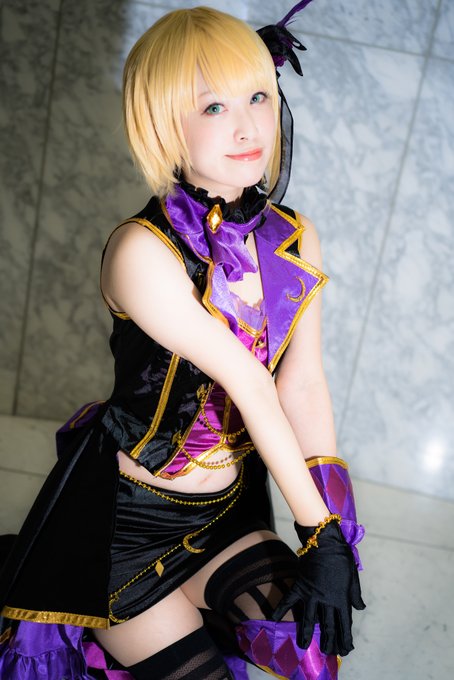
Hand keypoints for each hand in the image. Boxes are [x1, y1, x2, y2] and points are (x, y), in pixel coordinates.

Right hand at [272, 518, 364, 655]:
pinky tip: (275, 619)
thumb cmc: (341, 557)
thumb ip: (355, 594)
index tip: (346, 650)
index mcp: (341, 598)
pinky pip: (289, 600)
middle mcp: (327, 600)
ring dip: (307, 634)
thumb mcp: (353, 576)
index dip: (345, 638)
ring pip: (309, 619)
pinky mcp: (300, 586)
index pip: (345, 624)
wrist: (325, 542)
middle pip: (328, 626)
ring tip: (304, 646)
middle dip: (329, 642)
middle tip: (328, 653)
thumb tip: (359, 608)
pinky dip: (281, 609)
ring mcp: (312, 594)